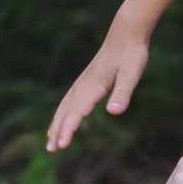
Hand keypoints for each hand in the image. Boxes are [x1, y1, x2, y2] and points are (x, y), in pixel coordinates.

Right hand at [46, 18, 151, 151]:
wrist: (126, 33)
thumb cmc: (131, 55)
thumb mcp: (131, 75)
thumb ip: (122, 94)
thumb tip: (114, 112)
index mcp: (92, 87)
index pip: (76, 113)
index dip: (68, 130)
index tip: (61, 146)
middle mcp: (83, 85)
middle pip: (65, 112)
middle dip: (58, 131)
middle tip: (51, 150)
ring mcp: (83, 82)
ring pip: (64, 106)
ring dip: (57, 123)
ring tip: (50, 139)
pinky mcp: (87, 79)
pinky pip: (69, 99)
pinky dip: (63, 112)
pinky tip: (64, 117)